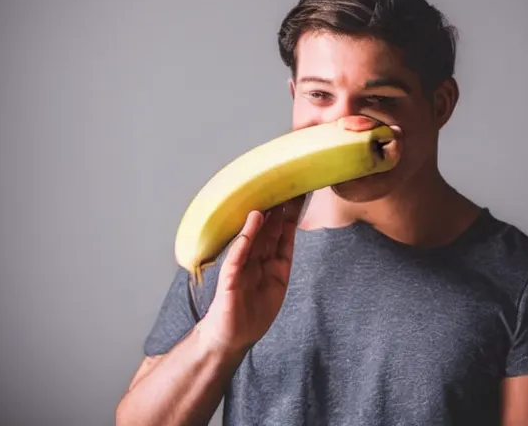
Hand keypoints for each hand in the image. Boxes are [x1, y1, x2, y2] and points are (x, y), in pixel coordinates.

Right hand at [198, 195, 306, 355]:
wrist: (231, 338)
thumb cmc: (252, 314)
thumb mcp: (276, 285)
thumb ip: (281, 261)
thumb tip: (289, 233)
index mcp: (269, 263)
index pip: (281, 235)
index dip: (290, 217)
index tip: (298, 197)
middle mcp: (255, 261)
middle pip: (268, 233)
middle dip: (277, 212)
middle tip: (284, 189)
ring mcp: (241, 269)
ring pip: (252, 240)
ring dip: (260, 221)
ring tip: (268, 201)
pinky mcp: (229, 280)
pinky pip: (237, 258)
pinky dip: (245, 240)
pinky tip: (251, 225)